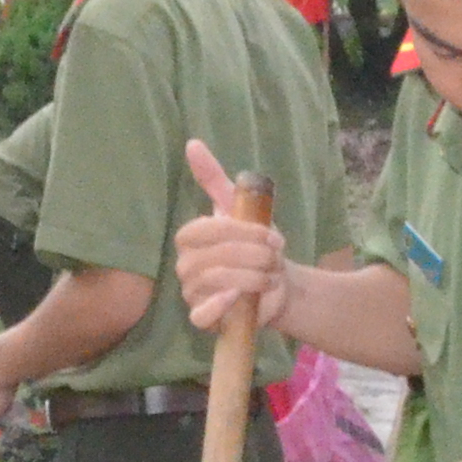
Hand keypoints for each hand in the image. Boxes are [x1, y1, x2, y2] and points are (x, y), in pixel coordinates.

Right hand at [172, 138, 290, 330]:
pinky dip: (219, 306)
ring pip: (217, 281)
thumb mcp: (239, 208)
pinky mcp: (202, 318)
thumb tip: (192, 143)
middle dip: (254, 256)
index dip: (242, 233)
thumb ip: (213, 178)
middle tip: (276, 258)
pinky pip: (200, 315)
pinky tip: (238, 297)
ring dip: (254, 277)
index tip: (273, 236)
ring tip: (271, 276)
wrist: (277, 283)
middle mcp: (185, 265)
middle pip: (215, 257)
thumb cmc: (255, 245)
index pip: (206, 230)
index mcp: (190, 238)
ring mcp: (191, 292)